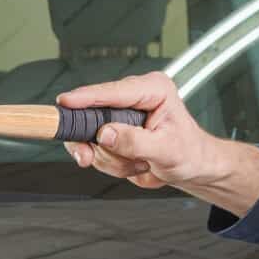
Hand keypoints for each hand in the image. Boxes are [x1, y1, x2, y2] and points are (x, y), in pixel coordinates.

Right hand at [57, 72, 258, 216]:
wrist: (192, 168)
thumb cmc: (190, 153)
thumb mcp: (166, 150)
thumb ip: (135, 141)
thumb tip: (107, 134)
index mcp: (152, 90)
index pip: (112, 92)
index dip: (86, 98)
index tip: (65, 102)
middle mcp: (133, 100)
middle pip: (92, 116)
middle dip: (96, 143)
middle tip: (88, 157)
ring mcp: (120, 118)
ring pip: (91, 139)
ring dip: (110, 159)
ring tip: (138, 163)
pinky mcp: (112, 134)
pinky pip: (94, 151)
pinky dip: (108, 164)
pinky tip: (131, 164)